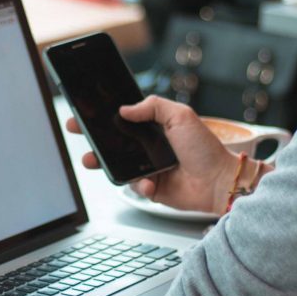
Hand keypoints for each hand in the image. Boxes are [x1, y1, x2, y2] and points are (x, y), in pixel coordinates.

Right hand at [66, 96, 237, 213]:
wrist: (219, 181)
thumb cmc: (205, 148)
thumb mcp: (181, 116)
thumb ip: (153, 106)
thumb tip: (125, 109)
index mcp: (155, 127)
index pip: (124, 119)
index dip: (104, 116)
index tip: (85, 112)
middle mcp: (150, 147)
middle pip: (114, 141)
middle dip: (93, 137)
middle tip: (77, 131)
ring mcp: (149, 168)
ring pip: (118, 165)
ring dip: (103, 163)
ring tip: (91, 160)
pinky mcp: (152, 188)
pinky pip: (135, 186)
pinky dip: (139, 185)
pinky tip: (150, 183)